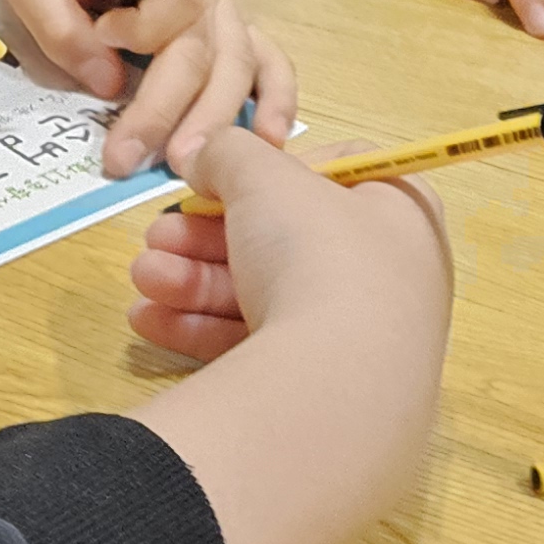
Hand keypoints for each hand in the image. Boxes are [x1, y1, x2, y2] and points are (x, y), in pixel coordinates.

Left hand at [3, 0, 295, 176]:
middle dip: (168, 112)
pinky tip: (270, 140)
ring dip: (216, 121)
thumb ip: (59, 25)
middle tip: (128, 161)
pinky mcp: (233, 27)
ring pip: (238, 67)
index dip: (144, 28)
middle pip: (205, 50)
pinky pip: (268, 62)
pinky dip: (277, 100)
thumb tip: (107, 86)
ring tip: (189, 169)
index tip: (103, 35)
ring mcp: (225, 4)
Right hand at [119, 121, 454, 543]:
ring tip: (143, 279)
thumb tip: (206, 157)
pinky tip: (148, 321)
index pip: (333, 177)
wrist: (334, 385)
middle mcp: (387, 277)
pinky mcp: (321, 391)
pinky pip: (255, 345)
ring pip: (260, 296)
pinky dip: (201, 329)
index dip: (271, 172)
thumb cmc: (316, 254)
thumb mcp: (265, 177)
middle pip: (282, 241)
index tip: (220, 180)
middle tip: (155, 236)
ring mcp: (356, 340)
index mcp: (399, 214)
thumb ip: (228, 152)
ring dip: (192, 281)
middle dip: (205, 238)